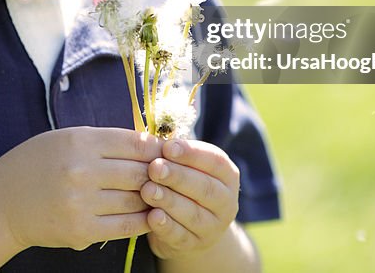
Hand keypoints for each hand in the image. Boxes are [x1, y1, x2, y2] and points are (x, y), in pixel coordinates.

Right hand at [0, 127, 163, 251]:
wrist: (0, 203)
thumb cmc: (36, 164)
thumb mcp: (65, 139)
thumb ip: (103, 141)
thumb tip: (149, 142)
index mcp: (79, 141)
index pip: (135, 142)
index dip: (156, 147)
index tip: (166, 151)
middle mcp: (81, 170)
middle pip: (140, 171)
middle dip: (159, 173)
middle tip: (170, 174)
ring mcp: (81, 203)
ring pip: (136, 199)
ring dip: (154, 197)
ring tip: (162, 194)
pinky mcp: (81, 230)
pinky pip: (126, 225)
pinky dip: (143, 220)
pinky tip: (149, 214)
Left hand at [139, 139, 240, 259]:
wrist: (190, 227)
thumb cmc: (183, 183)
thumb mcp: (186, 164)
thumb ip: (176, 149)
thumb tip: (159, 128)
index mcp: (227, 175)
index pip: (214, 161)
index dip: (191, 153)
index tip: (167, 147)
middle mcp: (226, 201)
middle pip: (205, 188)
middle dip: (178, 176)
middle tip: (154, 168)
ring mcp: (213, 227)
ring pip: (193, 213)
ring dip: (169, 201)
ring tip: (148, 190)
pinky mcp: (195, 245)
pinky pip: (181, 236)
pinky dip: (166, 226)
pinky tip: (152, 216)